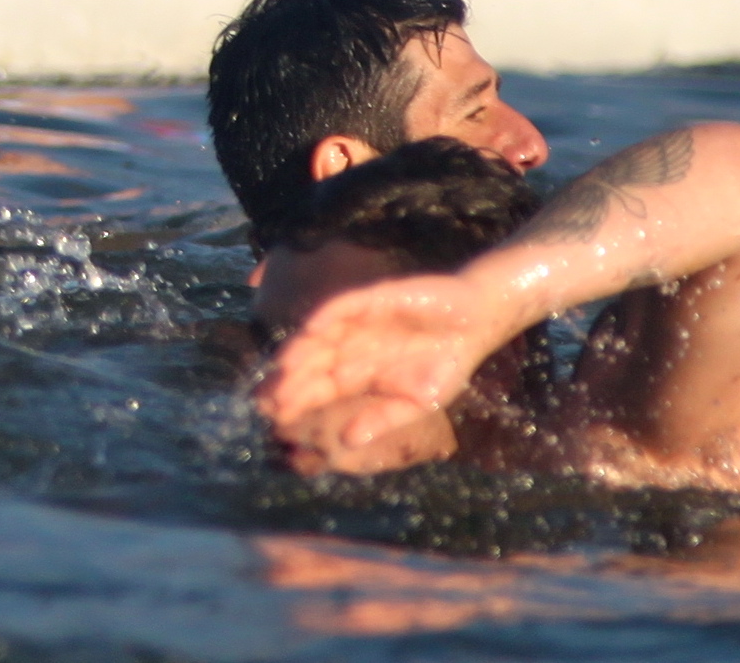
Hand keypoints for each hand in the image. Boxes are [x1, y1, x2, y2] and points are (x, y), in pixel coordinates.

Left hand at [256, 272, 501, 472]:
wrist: (474, 323)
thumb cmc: (444, 363)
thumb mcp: (417, 402)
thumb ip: (382, 420)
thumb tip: (347, 442)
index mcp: (357, 372)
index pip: (318, 388)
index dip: (296, 401)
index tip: (273, 417)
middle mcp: (350, 346)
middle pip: (310, 364)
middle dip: (288, 381)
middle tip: (266, 397)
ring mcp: (358, 322)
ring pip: (319, 336)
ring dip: (300, 350)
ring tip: (282, 367)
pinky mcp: (373, 298)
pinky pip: (344, 305)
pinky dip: (327, 314)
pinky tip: (312, 328)